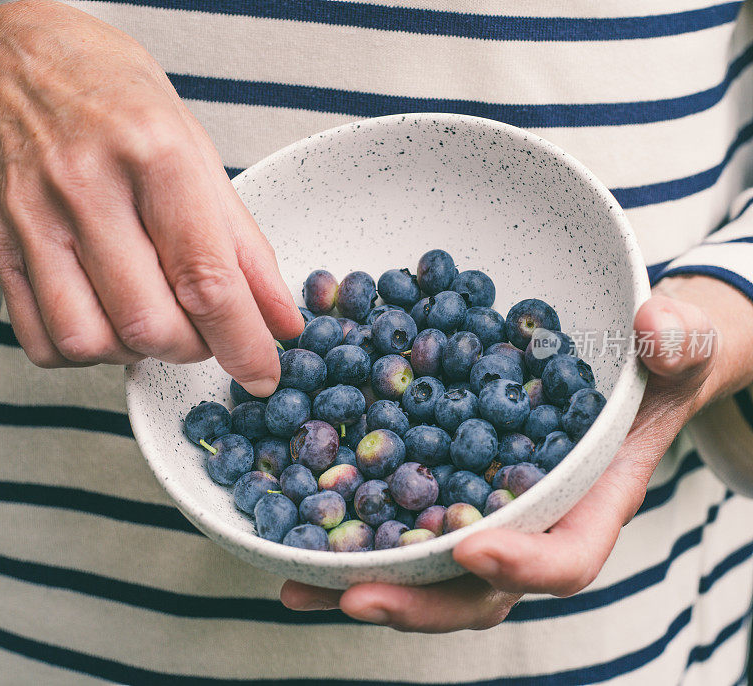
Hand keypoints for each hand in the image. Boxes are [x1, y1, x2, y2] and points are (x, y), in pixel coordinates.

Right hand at [0, 0, 301, 393]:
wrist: (18, 59)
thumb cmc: (117, 100)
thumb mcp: (200, 155)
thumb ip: (245, 247)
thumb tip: (279, 319)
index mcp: (155, 155)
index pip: (206, 280)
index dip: (243, 343)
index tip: (262, 371)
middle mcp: (88, 187)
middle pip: (150, 323)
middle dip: (195, 348)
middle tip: (207, 326)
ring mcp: (33, 219)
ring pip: (92, 342)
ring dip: (140, 353)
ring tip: (154, 314)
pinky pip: (43, 340)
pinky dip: (89, 351)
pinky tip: (108, 316)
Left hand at [282, 276, 752, 631]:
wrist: (617, 367)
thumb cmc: (654, 365)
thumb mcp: (679, 345)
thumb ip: (677, 339)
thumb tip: (657, 328)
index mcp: (588, 506)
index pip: (564, 560)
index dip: (521, 565)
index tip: (469, 547)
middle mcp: (528, 523)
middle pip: (475, 589)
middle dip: (417, 600)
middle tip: (354, 596)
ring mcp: (482, 508)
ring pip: (425, 568)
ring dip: (363, 579)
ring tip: (300, 580)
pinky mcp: (445, 484)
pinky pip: (398, 518)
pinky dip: (350, 528)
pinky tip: (298, 523)